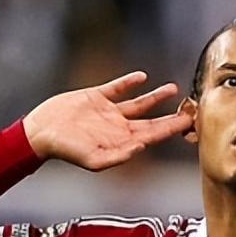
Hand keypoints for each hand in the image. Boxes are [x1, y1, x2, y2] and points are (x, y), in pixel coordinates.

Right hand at [22, 72, 192, 169]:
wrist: (42, 132)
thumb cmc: (66, 150)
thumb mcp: (92, 159)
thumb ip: (117, 156)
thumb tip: (140, 148)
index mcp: (122, 141)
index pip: (154, 136)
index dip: (172, 129)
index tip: (190, 123)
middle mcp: (119, 127)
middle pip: (152, 121)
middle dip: (172, 117)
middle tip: (193, 109)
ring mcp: (109, 112)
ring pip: (139, 104)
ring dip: (157, 97)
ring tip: (174, 89)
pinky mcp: (97, 97)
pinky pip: (118, 88)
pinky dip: (129, 83)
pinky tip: (142, 77)